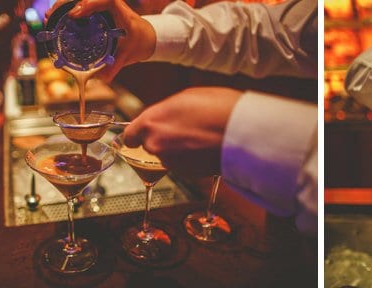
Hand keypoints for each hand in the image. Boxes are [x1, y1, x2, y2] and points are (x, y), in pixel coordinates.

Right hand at [46, 0, 156, 81]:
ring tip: (49, 17)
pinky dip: (65, 10)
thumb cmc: (137, 42)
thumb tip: (101, 79)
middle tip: (50, 16)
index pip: (108, 1)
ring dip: (62, 6)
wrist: (145, 36)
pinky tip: (54, 17)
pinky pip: (79, 4)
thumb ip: (114, 67)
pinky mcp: (95, 8)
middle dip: (65, 4)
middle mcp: (110, 5)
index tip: (74, 15)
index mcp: (121, 13)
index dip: (89, 4)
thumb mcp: (128, 55)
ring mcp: (101, 5)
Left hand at [122, 87, 242, 177]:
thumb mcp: (187, 97)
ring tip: (199, 137)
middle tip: (183, 129)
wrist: (241, 133)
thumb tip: (166, 117)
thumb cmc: (218, 109)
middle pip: (150, 145)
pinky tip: (205, 147)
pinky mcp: (186, 174)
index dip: (137, 135)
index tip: (140, 135)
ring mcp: (170, 161)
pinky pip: (182, 165)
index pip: (130, 135)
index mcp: (151, 122)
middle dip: (162, 140)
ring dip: (178, 149)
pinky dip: (190, 159)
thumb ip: (168, 111)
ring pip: (167, 155)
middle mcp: (156, 144)